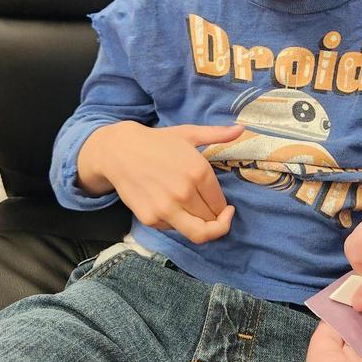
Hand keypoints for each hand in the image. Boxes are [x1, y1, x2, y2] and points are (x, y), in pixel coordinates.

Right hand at [77, 121, 243, 242]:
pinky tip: (177, 210)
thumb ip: (217, 134)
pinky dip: (179, 224)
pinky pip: (175, 230)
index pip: (221, 204)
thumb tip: (241, 129)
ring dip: (204, 229)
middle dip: (216, 219)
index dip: (225, 209)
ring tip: (203, 220)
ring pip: (198, 233)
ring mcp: (167, 207)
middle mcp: (184, 192)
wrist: (119, 151)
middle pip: (212, 220)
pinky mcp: (151, 218)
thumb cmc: (157, 142)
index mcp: (199, 171)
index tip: (225, 207)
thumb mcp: (189, 134)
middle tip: (214, 214)